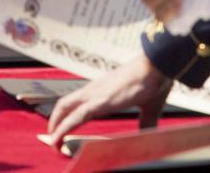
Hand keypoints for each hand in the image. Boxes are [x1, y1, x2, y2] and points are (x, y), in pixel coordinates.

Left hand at [46, 55, 171, 146]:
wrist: (157, 67)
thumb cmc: (153, 80)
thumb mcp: (148, 105)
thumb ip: (146, 121)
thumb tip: (148, 132)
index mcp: (102, 90)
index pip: (77, 102)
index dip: (66, 115)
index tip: (61, 128)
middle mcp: (94, 90)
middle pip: (65, 104)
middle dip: (55, 121)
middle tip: (53, 138)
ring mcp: (96, 94)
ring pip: (66, 109)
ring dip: (56, 126)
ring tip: (52, 142)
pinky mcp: (101, 101)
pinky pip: (77, 116)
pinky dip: (64, 127)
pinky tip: (59, 138)